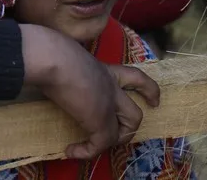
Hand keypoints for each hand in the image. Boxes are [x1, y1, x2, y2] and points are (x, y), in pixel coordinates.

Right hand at [18, 24, 159, 159]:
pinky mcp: (100, 121)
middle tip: (115, 135)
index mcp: (105, 71)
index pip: (136, 78)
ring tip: (91, 145)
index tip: (154, 101)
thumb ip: (69, 69)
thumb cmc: (53, 54)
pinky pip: (100, 144)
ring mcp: (109, 105)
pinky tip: (70, 150)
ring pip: (126, 130)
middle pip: (135, 113)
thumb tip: (52, 74)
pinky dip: (86, 152)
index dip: (149, 91)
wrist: (53, 59)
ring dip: (111, 142)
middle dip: (129, 129)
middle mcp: (111, 88)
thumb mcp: (66, 60)